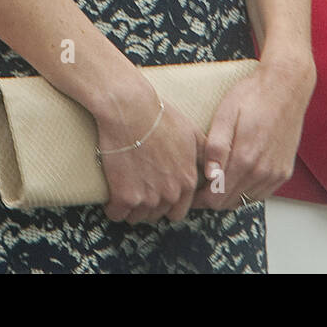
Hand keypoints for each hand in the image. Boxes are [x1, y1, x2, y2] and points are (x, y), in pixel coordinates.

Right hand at [92, 72, 201, 224]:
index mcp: (187, 181)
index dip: (165, 202)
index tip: (154, 191)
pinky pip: (117, 214)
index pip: (178, 211)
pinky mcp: (124, 196)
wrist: (130, 108)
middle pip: (157, 215)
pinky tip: (111, 196)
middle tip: (137, 189)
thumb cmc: (159, 116)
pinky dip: (113, 208)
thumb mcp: (192, 133)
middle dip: (148, 206)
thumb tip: (215, 174)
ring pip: (138, 218)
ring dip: (131, 208)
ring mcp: (148, 197)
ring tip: (123, 191)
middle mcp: (171, 194)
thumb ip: (206, 157)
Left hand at [192, 55, 314, 209]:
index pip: (217, 197)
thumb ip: (216, 147)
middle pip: (230, 202)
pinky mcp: (284, 171)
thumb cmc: (252, 96)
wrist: (285, 88)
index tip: (190, 190)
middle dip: (212, 198)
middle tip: (198, 186)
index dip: (200, 198)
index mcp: (245, 159)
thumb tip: (209, 176)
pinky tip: (236, 177)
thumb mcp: (225, 114)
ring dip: (229, 196)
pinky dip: (246, 191)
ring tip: (215, 181)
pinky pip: (261, 193)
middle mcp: (263, 172)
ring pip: (245, 200)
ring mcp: (276, 174)